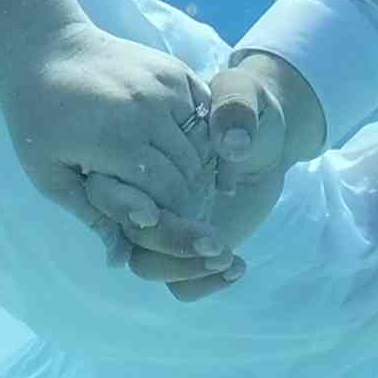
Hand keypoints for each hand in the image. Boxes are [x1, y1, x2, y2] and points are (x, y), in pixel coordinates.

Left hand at [0, 25, 214, 278]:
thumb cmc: (38, 122)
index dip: (173, 218)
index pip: (167, 192)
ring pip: (203, 142)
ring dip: (197, 169)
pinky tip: (185, 151)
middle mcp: (146, 109)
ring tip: (181, 187)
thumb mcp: (50, 175)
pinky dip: (202, 136)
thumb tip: (121, 261)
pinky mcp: (173, 69)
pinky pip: (204, 111)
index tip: (166, 230)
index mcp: (114, 139)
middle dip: (188, 198)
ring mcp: (163, 84)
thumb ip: (91, 215)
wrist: (42, 51)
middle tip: (180, 215)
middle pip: (190, 170)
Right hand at [117, 49, 327, 302]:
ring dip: (183, 266)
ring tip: (227, 256)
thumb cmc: (248, 107)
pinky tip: (238, 267)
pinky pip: (180, 284)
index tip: (153, 214)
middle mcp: (145, 194)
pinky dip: (204, 283)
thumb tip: (232, 143)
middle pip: (129, 232)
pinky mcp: (188, 247)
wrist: (269, 134)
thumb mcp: (244, 94)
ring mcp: (166, 223)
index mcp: (137, 155)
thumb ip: (235, 107)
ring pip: (147, 264)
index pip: (109, 189)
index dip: (124, 204)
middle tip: (215, 242)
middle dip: (168, 239)